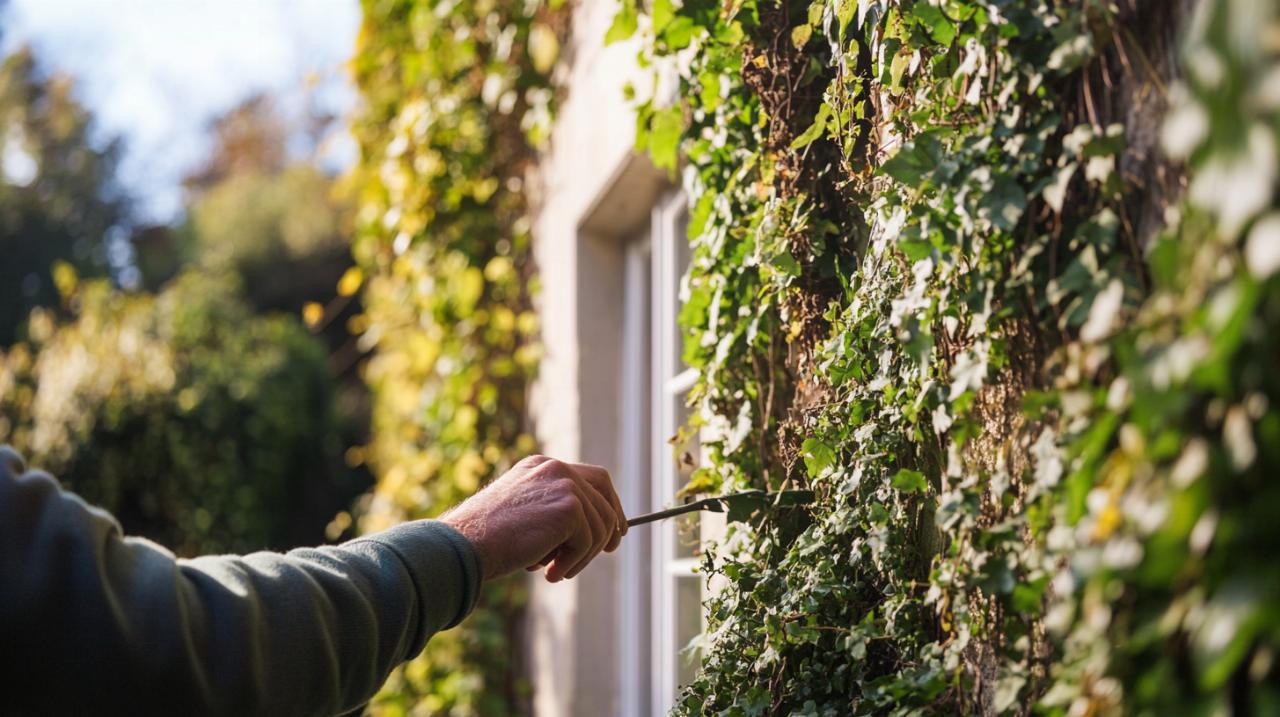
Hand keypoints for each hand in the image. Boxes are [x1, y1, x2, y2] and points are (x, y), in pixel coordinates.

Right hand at [442, 455, 627, 581]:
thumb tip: (589, 534)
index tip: (615, 528)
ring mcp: (564, 484)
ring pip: (600, 525)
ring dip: (583, 556)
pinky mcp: (569, 507)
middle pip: (604, 495)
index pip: (591, 478)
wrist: (464, 545)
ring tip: (555, 573)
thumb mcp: (522, 516)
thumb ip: (551, 514)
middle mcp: (554, 468)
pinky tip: (549, 574)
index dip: (608, 502)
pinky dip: (573, 563)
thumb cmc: (485, 540)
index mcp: (541, 467)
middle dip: (612, 525)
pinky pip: (589, 542)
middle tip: (611, 550)